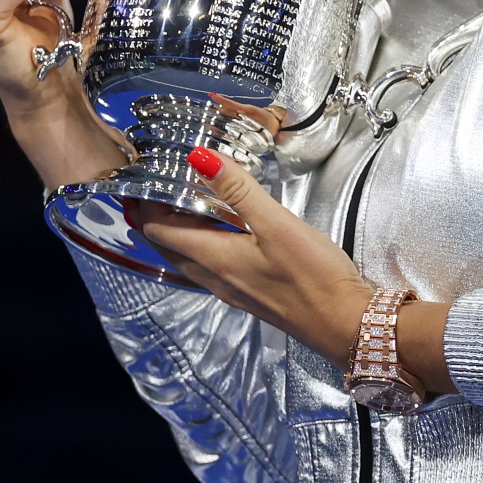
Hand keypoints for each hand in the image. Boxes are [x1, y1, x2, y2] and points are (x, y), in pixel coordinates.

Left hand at [142, 147, 454, 396]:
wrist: (346, 325)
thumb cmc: (314, 277)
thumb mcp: (278, 225)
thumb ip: (238, 191)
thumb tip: (198, 157)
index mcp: (214, 258)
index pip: (159, 231)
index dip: (142, 205)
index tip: (136, 178)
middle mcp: (215, 278)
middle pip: (168, 247)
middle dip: (152, 218)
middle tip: (149, 188)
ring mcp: (232, 289)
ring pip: (187, 258)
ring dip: (175, 232)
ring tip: (176, 204)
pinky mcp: (250, 293)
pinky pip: (209, 266)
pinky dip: (200, 244)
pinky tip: (218, 232)